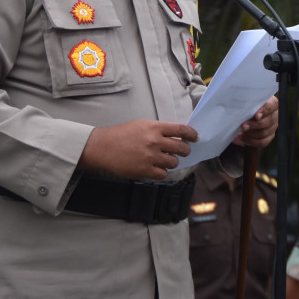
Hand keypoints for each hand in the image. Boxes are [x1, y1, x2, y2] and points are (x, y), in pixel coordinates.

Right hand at [79, 119, 198, 179]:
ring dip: (172, 162)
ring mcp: (150, 157)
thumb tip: (175, 134)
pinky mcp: (145, 170)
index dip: (192, 134)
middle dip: (185, 150)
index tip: (195, 137)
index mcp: (154, 127)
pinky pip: (163, 174)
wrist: (103, 147)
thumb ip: (158, 129)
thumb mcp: (141, 124)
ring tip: (166, 160)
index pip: (181, 129)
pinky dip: (162, 172)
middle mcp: (155, 141)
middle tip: (183, 151)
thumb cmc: (121, 134)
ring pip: (173, 162)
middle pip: (181, 148)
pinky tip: (156, 168)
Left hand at [234, 96, 278, 147]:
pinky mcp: (269, 136)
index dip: (265, 110)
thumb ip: (247, 104)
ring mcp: (273, 126)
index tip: (256, 116)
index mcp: (272, 103)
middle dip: (255, 125)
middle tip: (243, 126)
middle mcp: (274, 115)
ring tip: (241, 132)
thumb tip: (241, 108)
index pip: (273, 105)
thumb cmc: (246, 106)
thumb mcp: (246, 102)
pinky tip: (242, 137)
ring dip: (251, 134)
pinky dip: (251, 141)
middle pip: (269, 121)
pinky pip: (262, 142)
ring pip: (265, 132)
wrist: (243, 115)